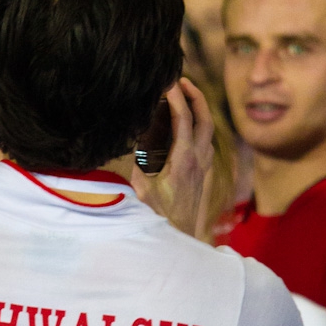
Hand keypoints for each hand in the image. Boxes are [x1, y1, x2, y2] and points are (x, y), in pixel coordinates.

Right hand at [131, 78, 213, 234]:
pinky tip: (184, 127)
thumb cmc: (159, 222)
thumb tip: (117, 145)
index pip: (184, 120)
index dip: (176, 98)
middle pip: (205, 120)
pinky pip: (204, 143)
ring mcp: (202, 169)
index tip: (167, 82)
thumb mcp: (140, 194)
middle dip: (195, 96)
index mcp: (184, 161)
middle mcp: (198, 162)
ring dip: (198, 110)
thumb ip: (130, 169)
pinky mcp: (200, 176)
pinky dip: (197, 127)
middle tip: (182, 80)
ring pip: (208, 131)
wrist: (180, 245)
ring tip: (183, 96)